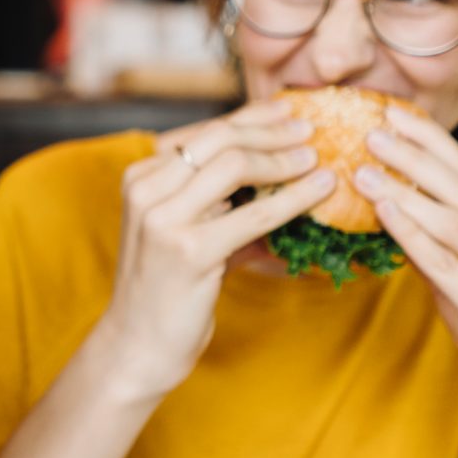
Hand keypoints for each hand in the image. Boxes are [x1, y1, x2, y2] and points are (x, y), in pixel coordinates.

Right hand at [100, 101, 335, 399]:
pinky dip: (294, 198)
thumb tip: (281, 171)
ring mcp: (163, 218)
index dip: (252, 117)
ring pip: (236, 164)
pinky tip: (320, 189)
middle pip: (221, 139)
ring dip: (285, 158)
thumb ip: (219, 202)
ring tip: (317, 158)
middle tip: (312, 129)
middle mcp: (145, 188)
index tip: (288, 112)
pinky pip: (255, 213)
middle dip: (272, 130)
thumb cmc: (166, 289)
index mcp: (140, 176)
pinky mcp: (190, 250)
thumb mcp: (185, 231)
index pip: (205, 131)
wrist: (137, 346)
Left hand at [356, 104, 457, 452]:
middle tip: (374, 131)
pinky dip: (414, 235)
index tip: (398, 116)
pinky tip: (385, 213)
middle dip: (417, 157)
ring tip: (366, 170)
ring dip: (408, 192)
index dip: (436, 143)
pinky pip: (448, 265)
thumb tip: (392, 195)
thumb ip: (441, 238)